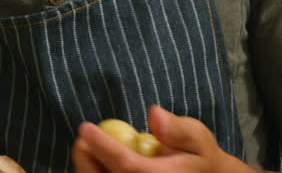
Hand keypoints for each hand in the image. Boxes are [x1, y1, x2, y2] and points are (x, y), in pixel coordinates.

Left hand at [72, 105, 254, 172]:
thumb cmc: (200, 159)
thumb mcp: (198, 138)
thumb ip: (178, 129)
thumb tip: (155, 114)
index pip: (127, 165)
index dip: (103, 146)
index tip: (87, 127)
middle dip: (89, 160)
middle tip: (81, 138)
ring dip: (90, 168)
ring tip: (86, 147)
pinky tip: (97, 160)